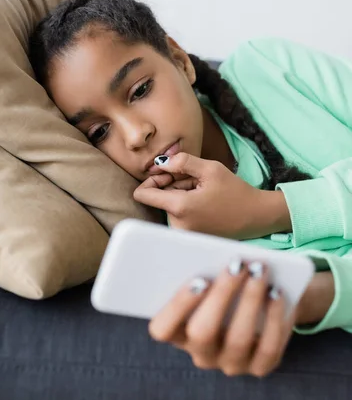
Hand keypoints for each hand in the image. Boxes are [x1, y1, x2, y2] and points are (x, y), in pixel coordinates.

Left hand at [134, 152, 290, 238]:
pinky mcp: (189, 237)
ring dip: (181, 195)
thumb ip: (181, 162)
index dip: (152, 179)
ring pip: (168, 206)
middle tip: (196, 182)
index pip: (142, 194)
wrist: (256, 216)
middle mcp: (177, 225)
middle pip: (157, 198)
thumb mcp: (210, 168)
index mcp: (179, 208)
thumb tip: (159, 163)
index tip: (169, 174)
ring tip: (204, 192)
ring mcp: (182, 234)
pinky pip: (177, 216)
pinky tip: (205, 204)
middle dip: (172, 186)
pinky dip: (186, 206)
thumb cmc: (236, 191)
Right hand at [149, 260, 296, 377]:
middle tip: (237, 264)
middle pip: (202, 333)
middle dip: (221, 295)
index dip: (178, 306)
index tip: (199, 278)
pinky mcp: (260, 367)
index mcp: (178, 333)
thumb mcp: (210, 281)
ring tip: (260, 270)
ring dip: (250, 300)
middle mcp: (200, 354)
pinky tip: (277, 292)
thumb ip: (204, 273)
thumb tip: (214, 259)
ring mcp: (230, 364)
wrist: (260, 309)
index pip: (163, 329)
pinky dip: (274, 318)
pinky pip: (268, 348)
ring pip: (238, 339)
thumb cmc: (225, 287)